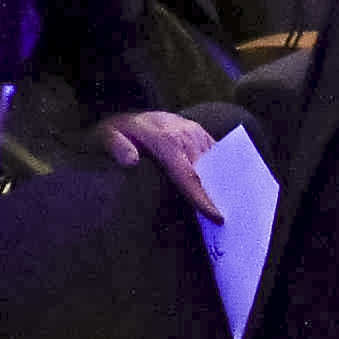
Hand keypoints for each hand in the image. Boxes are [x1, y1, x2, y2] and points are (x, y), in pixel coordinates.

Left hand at [88, 107, 227, 215]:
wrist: (126, 116)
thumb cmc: (115, 133)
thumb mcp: (105, 137)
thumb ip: (115, 146)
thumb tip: (131, 160)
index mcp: (165, 140)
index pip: (188, 175)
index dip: (202, 198)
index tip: (217, 217)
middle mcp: (185, 133)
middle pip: (207, 172)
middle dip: (217, 196)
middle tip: (230, 222)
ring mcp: (195, 131)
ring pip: (215, 163)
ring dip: (222, 184)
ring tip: (233, 210)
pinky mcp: (200, 132)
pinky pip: (215, 154)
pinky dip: (220, 172)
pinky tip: (223, 190)